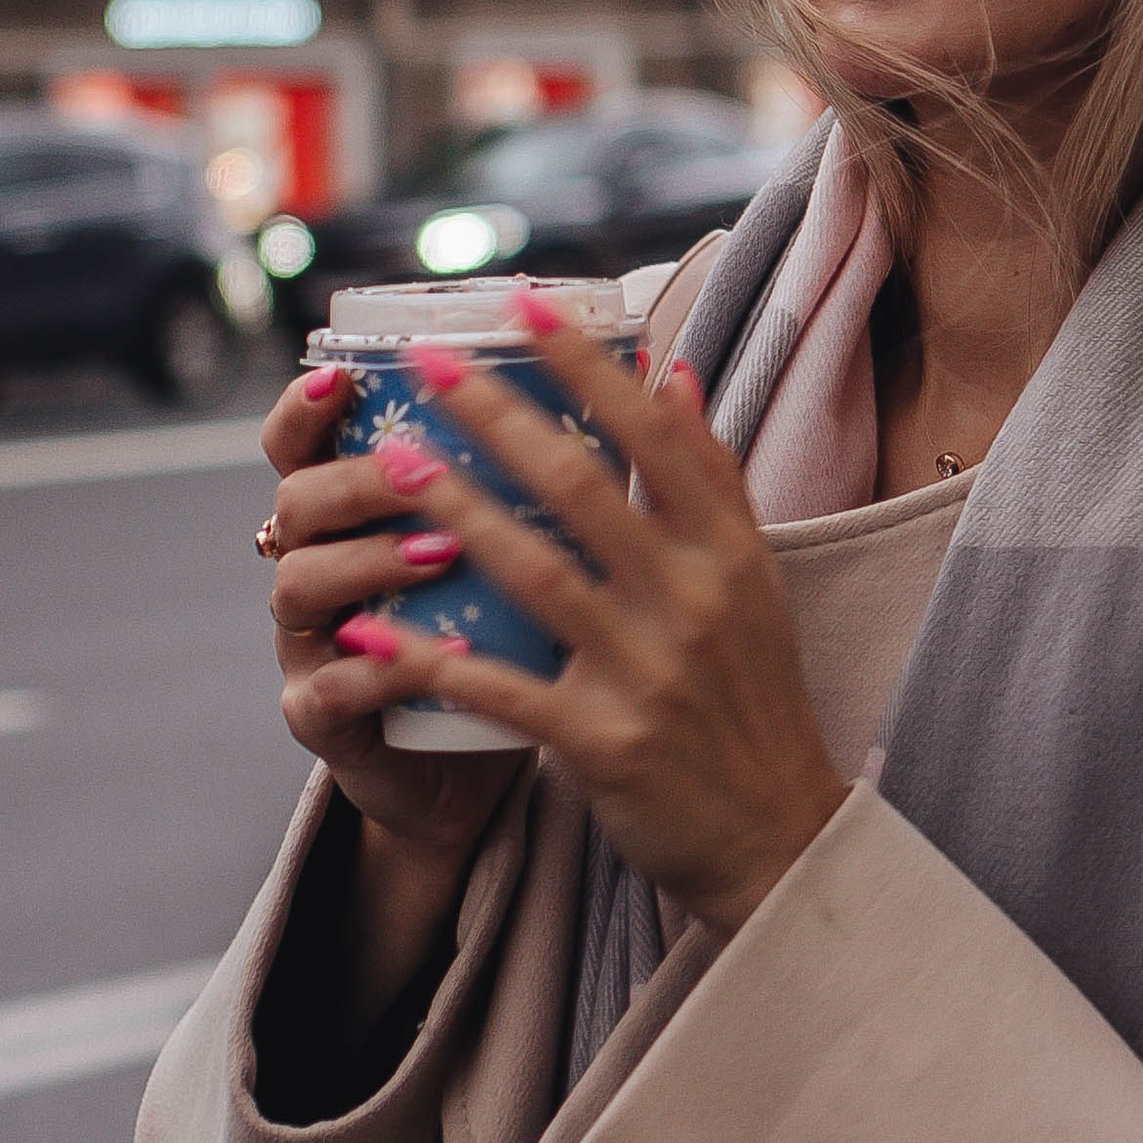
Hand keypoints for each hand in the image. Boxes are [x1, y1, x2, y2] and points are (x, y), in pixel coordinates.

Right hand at [261, 364, 527, 1030]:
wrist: (472, 768)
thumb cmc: (512, 639)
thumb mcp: (538, 548)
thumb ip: (565, 466)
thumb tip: (662, 372)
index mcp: (359, 509)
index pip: (305, 441)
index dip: (307, 407)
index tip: (346, 375)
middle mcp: (324, 564)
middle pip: (300, 500)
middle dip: (355, 477)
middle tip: (419, 461)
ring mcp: (316, 645)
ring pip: (303, 586)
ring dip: (367, 561)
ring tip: (438, 548)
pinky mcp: (326, 721)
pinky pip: (332, 691)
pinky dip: (375, 670)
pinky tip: (420, 655)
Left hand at [327, 300, 847, 938]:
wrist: (775, 838)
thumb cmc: (750, 699)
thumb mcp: (754, 582)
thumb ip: (712, 478)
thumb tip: (671, 371)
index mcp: (728, 552)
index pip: (654, 434)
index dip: (585, 365)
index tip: (524, 304)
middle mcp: (691, 600)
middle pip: (583, 486)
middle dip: (499, 417)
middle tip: (430, 363)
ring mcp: (646, 672)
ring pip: (535, 574)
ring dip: (457, 514)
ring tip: (394, 465)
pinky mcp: (602, 743)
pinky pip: (500, 690)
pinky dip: (430, 661)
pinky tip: (367, 634)